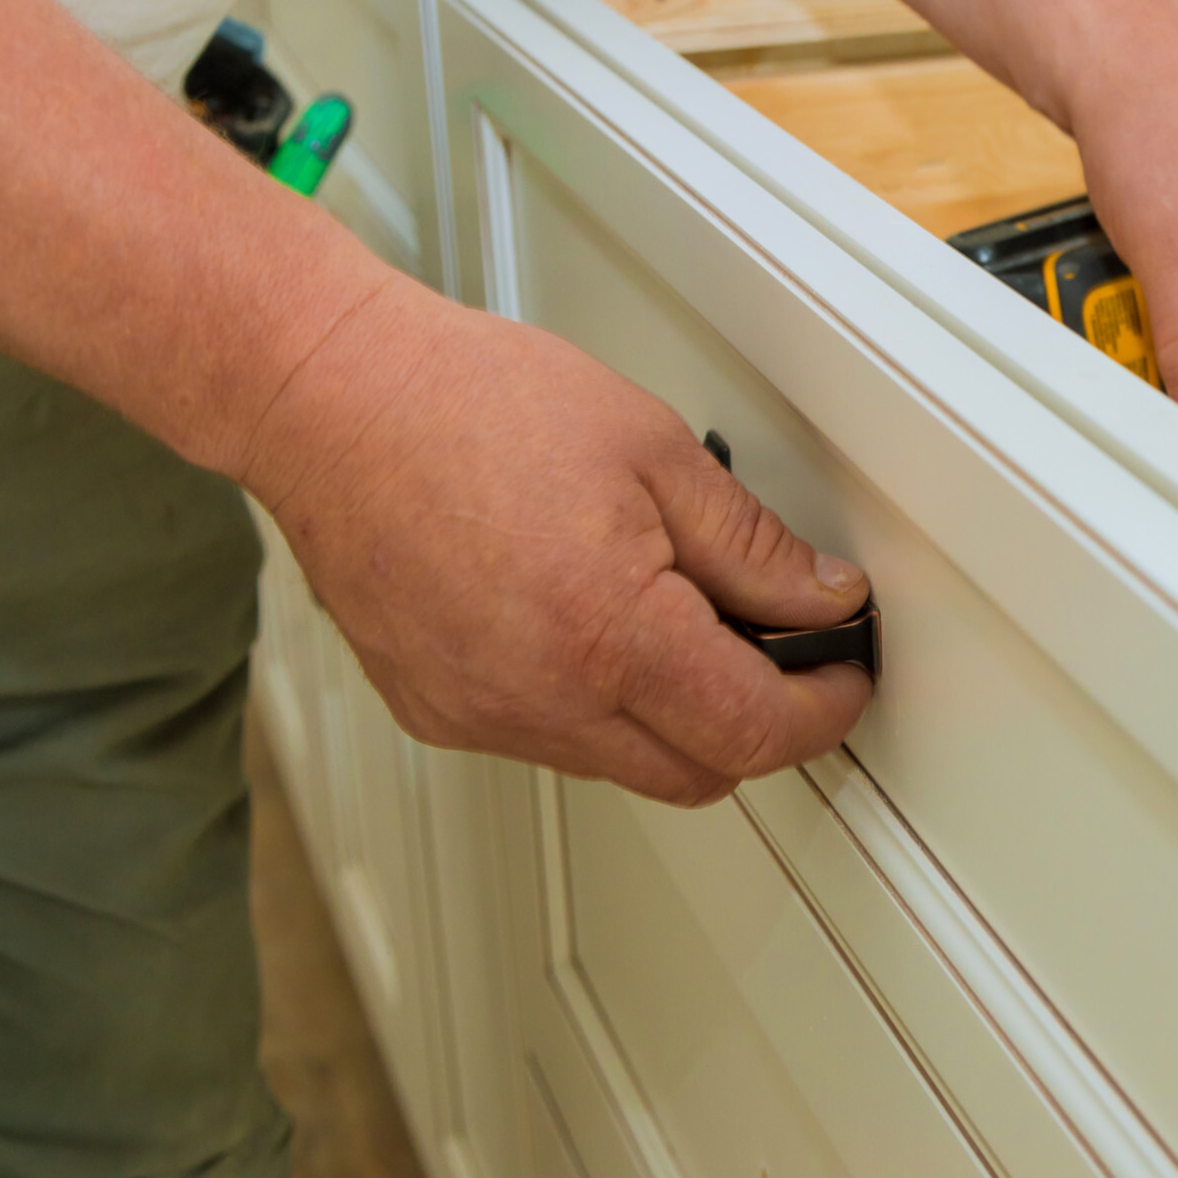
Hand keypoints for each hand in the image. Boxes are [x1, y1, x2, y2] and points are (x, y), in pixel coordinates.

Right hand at [239, 275, 870, 805]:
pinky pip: (551, 742)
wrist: (332, 403)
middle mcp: (540, 699)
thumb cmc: (469, 405)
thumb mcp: (654, 450)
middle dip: (758, 724)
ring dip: (673, 718)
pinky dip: (596, 705)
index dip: (824, 710)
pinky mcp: (437, 713)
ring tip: (677, 615)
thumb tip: (821, 599)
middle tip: (785, 651)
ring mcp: (481, 716)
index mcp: (608, 634)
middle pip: (698, 774)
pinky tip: (593, 624)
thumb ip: (752, 546)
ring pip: (624, 765)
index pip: (755, 730)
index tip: (845, 678)